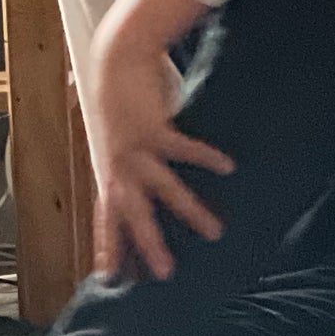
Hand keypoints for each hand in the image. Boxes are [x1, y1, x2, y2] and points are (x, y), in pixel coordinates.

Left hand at [86, 0, 233, 283]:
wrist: (115, 58)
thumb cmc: (118, 96)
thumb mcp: (115, 134)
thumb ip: (125, 157)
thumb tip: (133, 172)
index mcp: (111, 168)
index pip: (106, 216)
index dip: (107, 246)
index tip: (107, 277)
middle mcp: (120, 164)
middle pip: (134, 213)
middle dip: (149, 244)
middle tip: (166, 273)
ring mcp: (135, 148)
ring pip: (164, 188)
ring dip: (189, 210)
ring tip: (216, 231)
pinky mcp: (154, 128)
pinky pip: (183, 148)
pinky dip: (205, 157)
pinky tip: (228, 167)